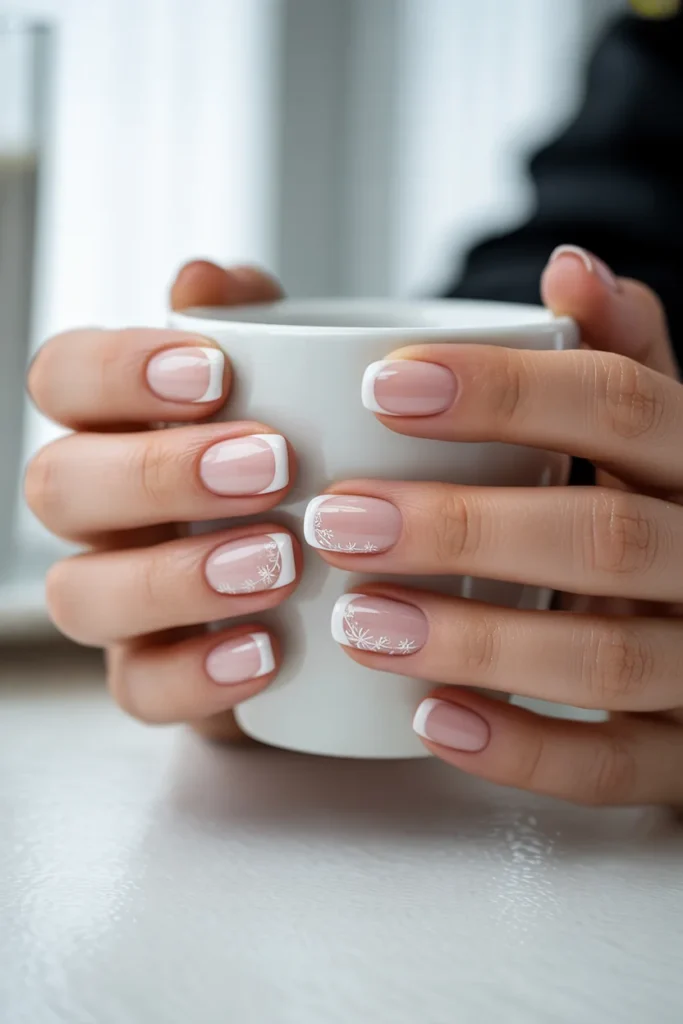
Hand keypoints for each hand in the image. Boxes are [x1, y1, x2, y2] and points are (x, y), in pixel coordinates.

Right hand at [26, 261, 293, 740]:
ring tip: (280, 563)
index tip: (216, 373)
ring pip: (79, 595)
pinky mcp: (153, 675)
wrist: (355, 574)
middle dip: (158, 474)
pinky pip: (137, 689)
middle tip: (271, 468)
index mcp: (118, 426)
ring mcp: (118, 599)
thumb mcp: (303, 386)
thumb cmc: (312, 464)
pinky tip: (271, 651)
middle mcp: (101, 514)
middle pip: (58, 487)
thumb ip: (259, 327)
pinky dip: (198, 674)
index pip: (62, 379)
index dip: (118, 372)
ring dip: (173, 578)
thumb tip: (203, 275)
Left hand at [307, 246, 682, 804]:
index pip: (619, 401)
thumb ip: (615, 354)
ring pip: (607, 657)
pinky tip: (426, 718)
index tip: (382, 384)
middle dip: (463, 527)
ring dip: (474, 640)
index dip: (503, 389)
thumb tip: (572, 265)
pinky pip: (615, 766)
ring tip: (358, 621)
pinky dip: (520, 750)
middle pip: (605, 535)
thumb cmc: (657, 511)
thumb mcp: (650, 429)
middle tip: (338, 519)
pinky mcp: (682, 752)